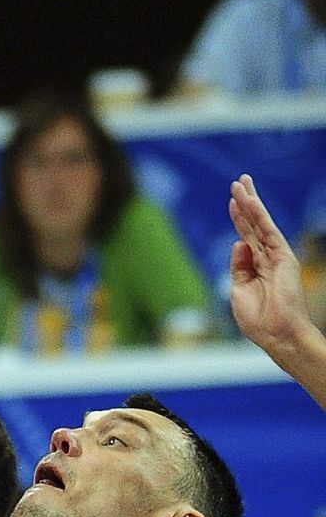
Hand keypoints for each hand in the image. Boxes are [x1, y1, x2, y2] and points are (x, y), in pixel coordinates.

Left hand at [229, 174, 313, 353]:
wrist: (277, 335)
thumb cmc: (259, 320)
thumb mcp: (238, 290)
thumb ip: (237, 266)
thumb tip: (238, 242)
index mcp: (255, 267)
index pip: (246, 236)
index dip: (238, 218)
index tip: (232, 200)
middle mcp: (267, 258)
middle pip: (254, 224)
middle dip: (246, 202)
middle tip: (239, 181)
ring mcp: (276, 256)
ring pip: (260, 224)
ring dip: (251, 202)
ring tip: (241, 183)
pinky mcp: (284, 257)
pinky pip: (268, 232)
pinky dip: (259, 216)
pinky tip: (250, 201)